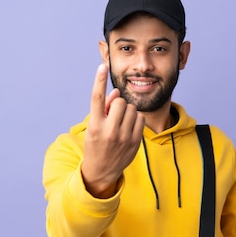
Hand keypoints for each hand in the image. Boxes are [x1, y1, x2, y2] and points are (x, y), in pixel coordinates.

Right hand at [81, 64, 144, 197]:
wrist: (101, 170)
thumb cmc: (96, 144)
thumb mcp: (94, 126)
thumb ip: (104, 108)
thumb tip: (116, 92)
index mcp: (95, 126)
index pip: (97, 98)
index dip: (99, 80)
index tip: (102, 66)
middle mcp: (109, 131)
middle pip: (120, 101)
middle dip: (118, 104)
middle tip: (114, 114)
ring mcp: (124, 137)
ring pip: (132, 109)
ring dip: (128, 111)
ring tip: (121, 122)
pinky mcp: (135, 142)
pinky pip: (141, 119)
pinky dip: (136, 119)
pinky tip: (129, 127)